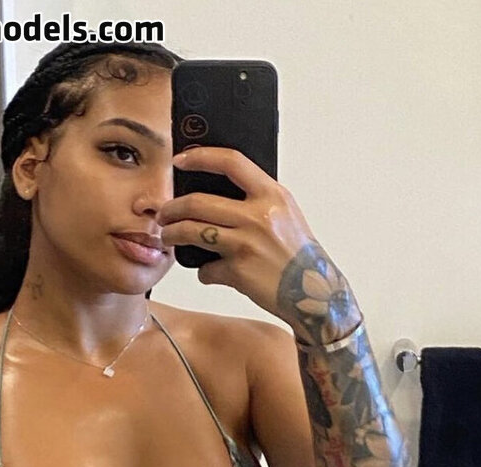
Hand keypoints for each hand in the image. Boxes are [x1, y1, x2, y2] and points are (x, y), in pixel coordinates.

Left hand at [156, 146, 318, 323]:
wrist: (316, 295)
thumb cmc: (298, 256)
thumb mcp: (286, 215)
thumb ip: (258, 200)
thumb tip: (220, 190)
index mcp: (272, 195)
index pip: (230, 162)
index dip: (200, 157)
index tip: (180, 161)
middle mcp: (259, 216)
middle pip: (198, 202)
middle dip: (172, 208)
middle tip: (164, 214)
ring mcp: (247, 244)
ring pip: (193, 231)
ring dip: (173, 235)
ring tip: (168, 237)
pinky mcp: (239, 271)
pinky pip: (207, 269)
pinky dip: (203, 273)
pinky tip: (208, 273)